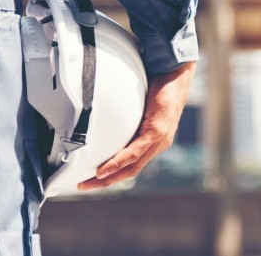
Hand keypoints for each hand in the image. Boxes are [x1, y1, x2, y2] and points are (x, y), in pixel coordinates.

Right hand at [78, 61, 196, 190]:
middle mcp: (158, 145)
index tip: (93, 178)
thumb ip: (128, 115)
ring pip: (132, 166)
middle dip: (106, 181)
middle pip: (130, 171)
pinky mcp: (157, 131)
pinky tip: (104, 170)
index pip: (132, 164)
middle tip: (85, 185)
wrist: (175, 74)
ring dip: (109, 177)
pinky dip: (118, 162)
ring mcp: (159, 140)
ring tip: (90, 182)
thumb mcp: (140, 106)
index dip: (113, 174)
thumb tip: (107, 113)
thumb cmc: (159, 86)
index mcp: (154, 141)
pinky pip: (135, 151)